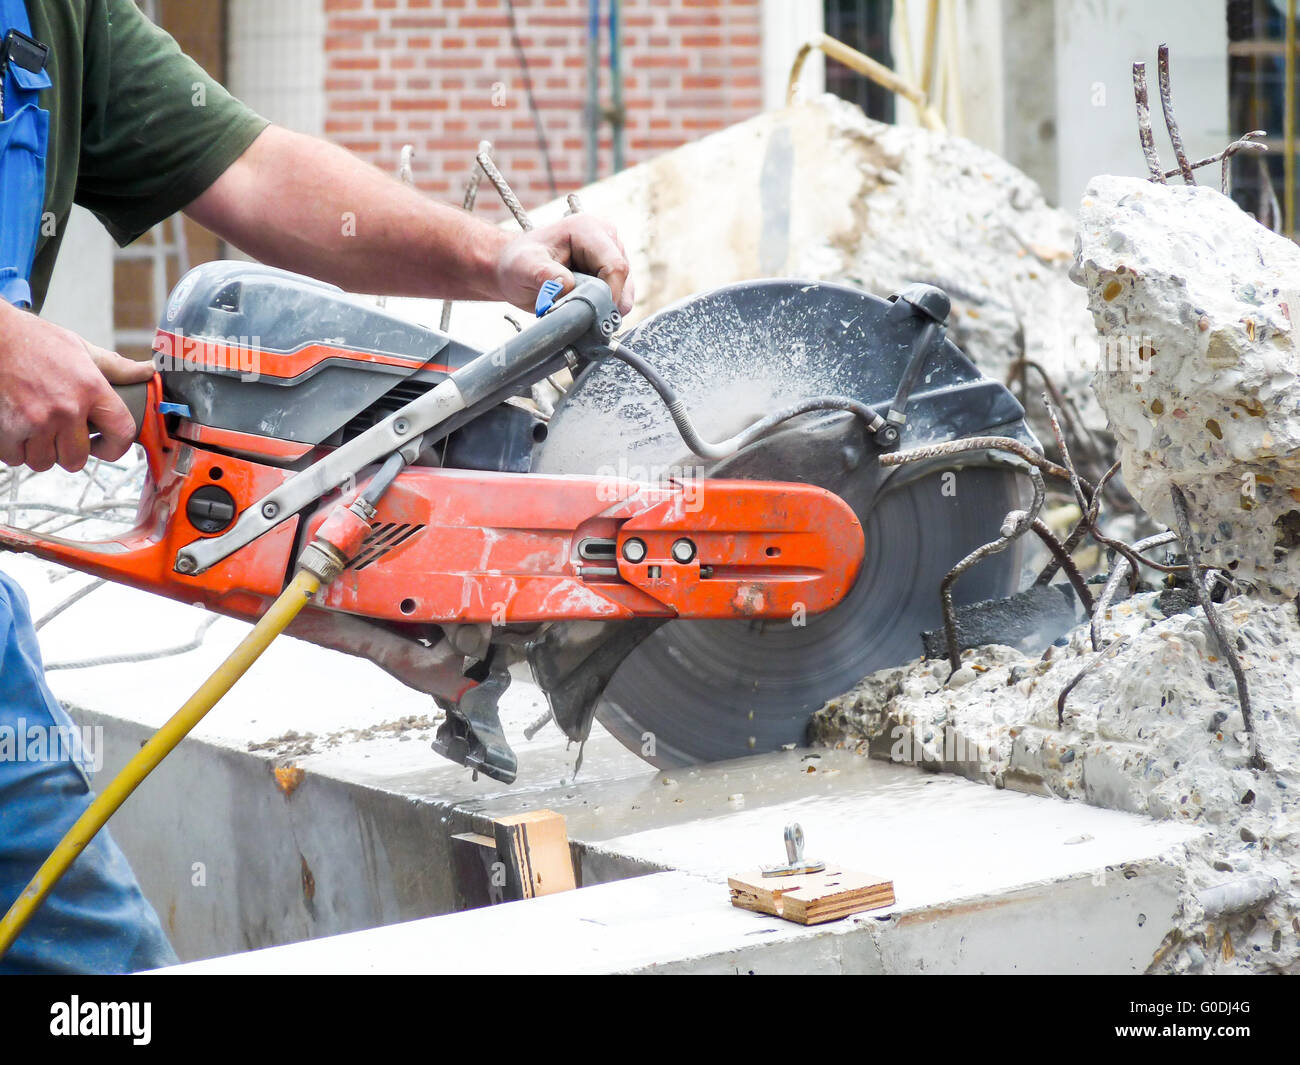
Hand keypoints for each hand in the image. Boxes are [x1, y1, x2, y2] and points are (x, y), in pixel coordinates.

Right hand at [0, 305, 152, 472]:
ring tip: (38, 429)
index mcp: (92, 389)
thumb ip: (116, 367)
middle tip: (62, 434)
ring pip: (45, 462)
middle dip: (70, 451)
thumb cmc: (35, 342)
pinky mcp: (8, 428)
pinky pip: (16, 459)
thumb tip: (148, 371)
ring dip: (41, 451)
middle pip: (77, 459)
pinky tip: (18, 429)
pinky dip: (15, 449)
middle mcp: (67, 409)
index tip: (105, 445)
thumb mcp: (81, 349)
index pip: (121, 434)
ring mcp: (36, 420)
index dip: (115, 447)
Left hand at [495, 215, 633, 315]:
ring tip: (577, 312)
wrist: (517, 268)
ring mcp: (613, 253)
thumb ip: (543, 275)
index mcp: (588, 228)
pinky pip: (621, 296)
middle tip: (579, 318)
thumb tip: (566, 286)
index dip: (608, 295)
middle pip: (623, 279)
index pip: (615, 266)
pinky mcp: (613, 270)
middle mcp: (606, 237)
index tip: (589, 316)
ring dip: (605, 308)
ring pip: (625, 290)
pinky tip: (584, 311)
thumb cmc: (518, 263)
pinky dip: (605, 309)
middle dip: (605, 304)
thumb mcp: (523, 268)